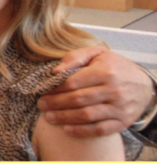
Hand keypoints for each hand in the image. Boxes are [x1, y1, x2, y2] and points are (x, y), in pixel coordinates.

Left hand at [38, 46, 155, 137]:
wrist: (144, 84)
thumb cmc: (115, 67)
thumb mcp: (97, 54)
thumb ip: (75, 57)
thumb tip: (55, 71)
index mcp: (106, 72)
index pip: (73, 82)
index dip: (55, 88)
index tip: (42, 91)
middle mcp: (114, 91)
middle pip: (78, 99)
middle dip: (56, 103)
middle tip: (41, 105)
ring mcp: (120, 108)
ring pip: (87, 116)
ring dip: (65, 118)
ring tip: (49, 117)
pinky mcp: (123, 122)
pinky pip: (100, 129)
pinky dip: (82, 131)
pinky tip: (67, 129)